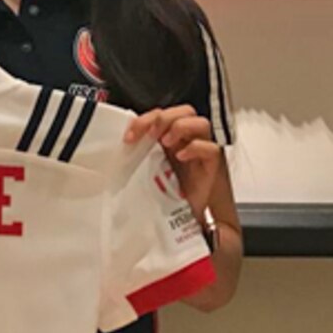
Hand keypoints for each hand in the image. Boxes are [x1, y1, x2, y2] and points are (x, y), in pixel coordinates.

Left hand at [124, 104, 219, 219]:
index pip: (161, 114)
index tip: (130, 136)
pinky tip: (181, 156)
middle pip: (184, 111)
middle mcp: (186, 140)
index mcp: (169, 137)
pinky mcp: (211, 165)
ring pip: (201, 122)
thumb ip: (139, 154)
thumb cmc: (163, 195)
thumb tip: (120, 145)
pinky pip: (211, 148)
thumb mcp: (146, 170)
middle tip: (151, 134)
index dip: (144, 119)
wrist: (180, 220)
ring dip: (181, 127)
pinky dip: (195, 147)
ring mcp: (201, 151)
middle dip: (164, 118)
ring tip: (167, 142)